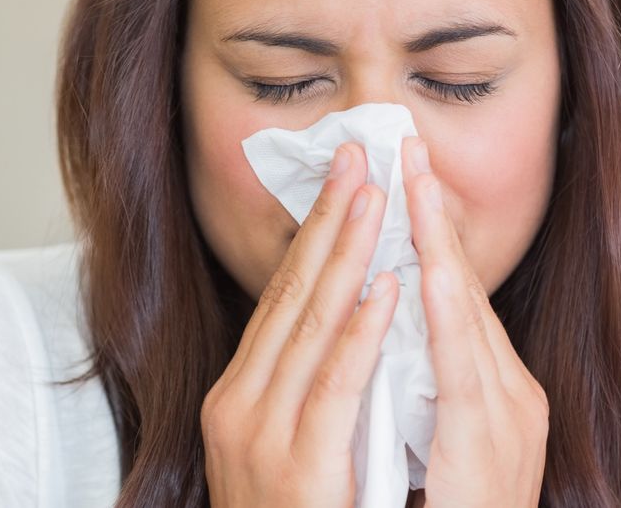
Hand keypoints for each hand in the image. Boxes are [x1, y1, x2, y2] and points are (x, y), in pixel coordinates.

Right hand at [201, 141, 398, 506]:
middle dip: (329, 222)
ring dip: (347, 253)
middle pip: (290, 295)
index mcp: (236, 395)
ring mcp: (259, 431)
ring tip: (376, 195)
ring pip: (309, 325)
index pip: (279, 299)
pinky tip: (383, 284)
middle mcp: (237, 403)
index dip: (313, 236)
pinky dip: (360, 329)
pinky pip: (333, 382)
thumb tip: (331, 328)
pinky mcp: (296, 462)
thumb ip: (298, 390)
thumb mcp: (280, 445)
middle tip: (358, 158)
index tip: (341, 183)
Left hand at [401, 135, 549, 507]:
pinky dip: (442, 311)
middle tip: (407, 150)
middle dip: (431, 217)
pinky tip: (422, 268)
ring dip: (437, 241)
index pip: (450, 295)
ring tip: (414, 179)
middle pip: (459, 287)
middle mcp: (504, 391)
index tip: (402, 179)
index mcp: (487, 388)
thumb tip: (381, 325)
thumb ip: (412, 382)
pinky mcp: (489, 438)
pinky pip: (459, 366)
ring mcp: (503, 413)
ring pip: (463, 311)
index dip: (426, 235)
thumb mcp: (426, 435)